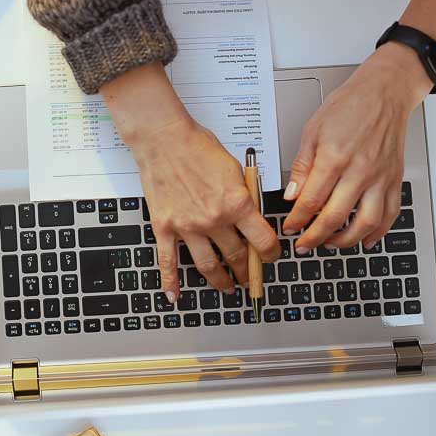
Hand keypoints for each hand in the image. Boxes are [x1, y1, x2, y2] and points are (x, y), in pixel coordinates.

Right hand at [101, 63, 279, 302]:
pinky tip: (174, 296)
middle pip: (237, 257)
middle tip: (250, 277)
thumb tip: (250, 215)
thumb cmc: (197, 146)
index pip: (262, 241)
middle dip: (247, 271)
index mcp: (237, 204)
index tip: (271, 258)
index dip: (270, 254)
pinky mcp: (165, 227)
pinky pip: (168, 261)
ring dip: (220, 281)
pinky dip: (170, 282)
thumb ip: (244, 196)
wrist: (164, 139)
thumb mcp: (235, 168)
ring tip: (227, 288)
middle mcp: (214, 220)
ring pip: (208, 266)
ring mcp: (188, 227)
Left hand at [281, 44, 431, 250]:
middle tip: (303, 245)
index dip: (297, 219)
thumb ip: (302, 166)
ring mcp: (380, 177)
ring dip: (345, 240)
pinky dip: (378, 232)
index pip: (311, 200)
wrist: (384, 93)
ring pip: (365, 223)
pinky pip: (390, 214)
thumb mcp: (312, 131)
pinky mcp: (394, 179)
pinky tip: (365, 239)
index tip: (289, 227)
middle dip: (314, 237)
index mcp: (334, 157)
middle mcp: (360, 170)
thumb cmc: (349, 106)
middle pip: (335, 216)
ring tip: (329, 244)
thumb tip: (292, 195)